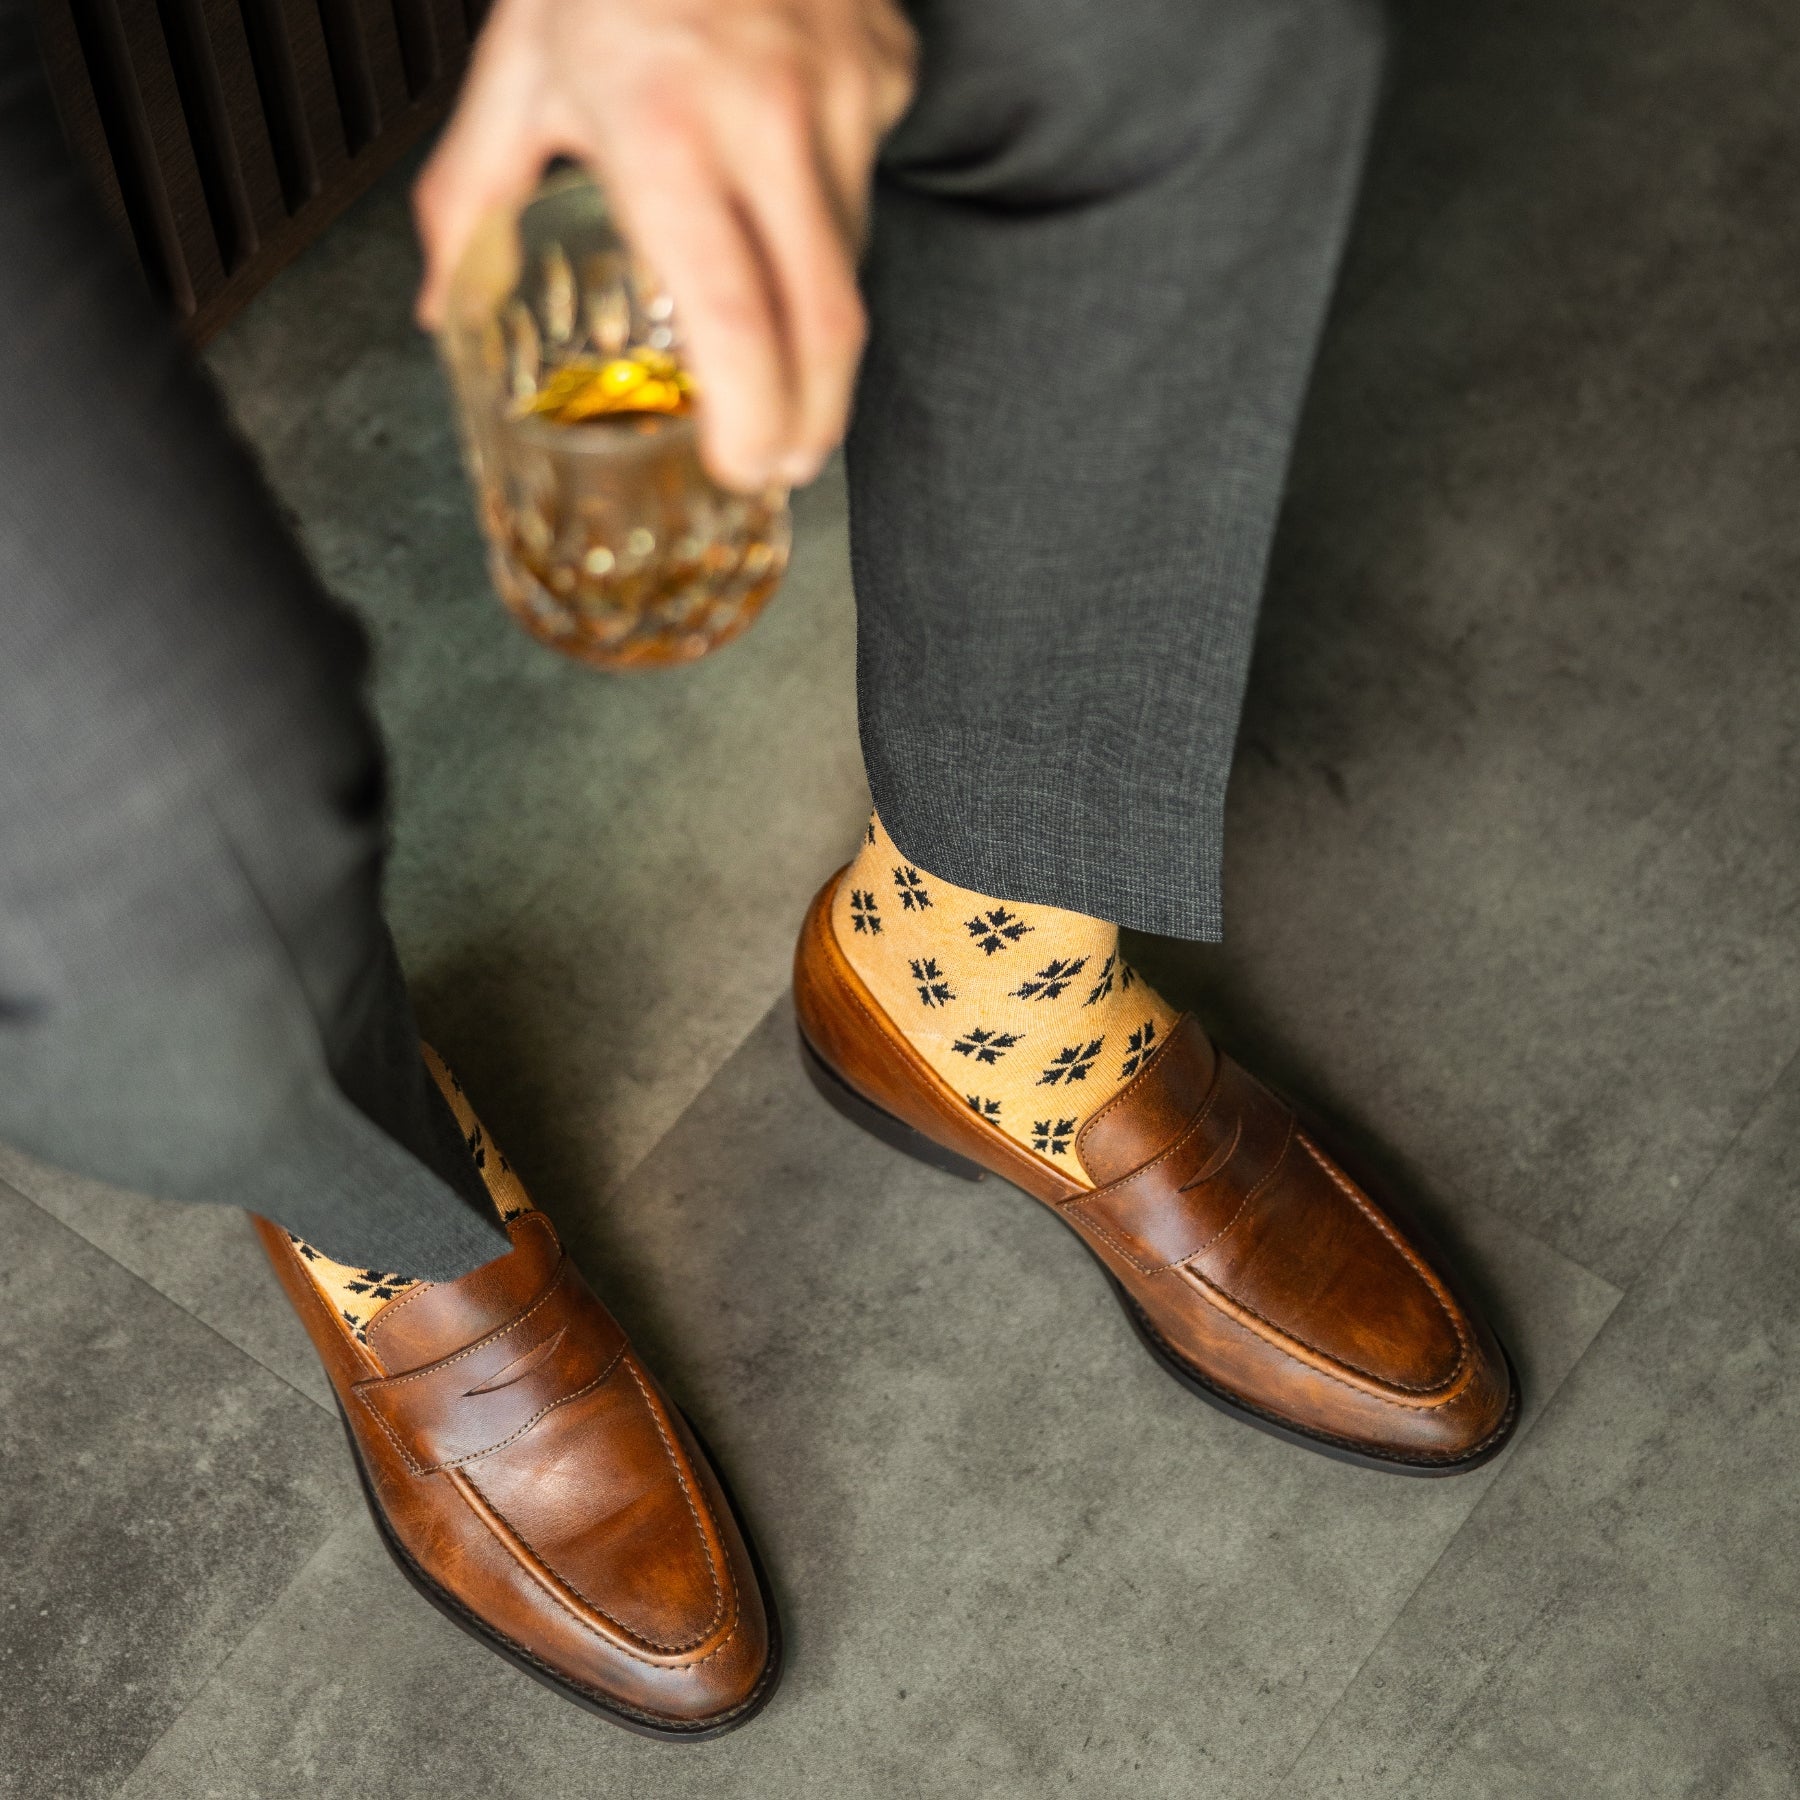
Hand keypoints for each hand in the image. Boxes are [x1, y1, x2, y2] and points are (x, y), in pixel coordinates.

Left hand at [415, 0, 915, 491]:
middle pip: (829, 322)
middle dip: (815, 417)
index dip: (756, 414)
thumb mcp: (518, 68)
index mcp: (663, 127)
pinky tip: (790, 212)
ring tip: (778, 355)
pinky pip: (869, 190)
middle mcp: (768, 118)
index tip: (747, 464)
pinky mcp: (887, 75)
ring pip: (853, 263)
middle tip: (786, 460)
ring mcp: (843, 95)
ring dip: (817, 329)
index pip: (736, 315)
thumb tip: (443, 306)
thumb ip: (474, 197)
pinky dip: (834, 229)